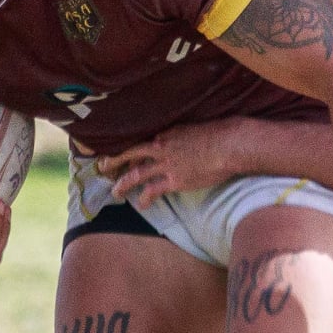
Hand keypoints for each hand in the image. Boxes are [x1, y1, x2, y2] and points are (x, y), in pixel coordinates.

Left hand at [97, 119, 246, 203]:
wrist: (229, 144)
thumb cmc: (220, 133)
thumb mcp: (196, 128)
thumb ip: (183, 134)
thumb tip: (183, 139)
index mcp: (166, 133)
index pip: (141, 142)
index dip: (129, 150)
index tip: (121, 155)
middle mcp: (161, 147)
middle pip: (130, 154)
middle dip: (114, 161)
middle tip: (102, 168)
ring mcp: (166, 164)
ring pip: (135, 174)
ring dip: (123, 184)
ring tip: (115, 192)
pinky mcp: (174, 180)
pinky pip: (153, 190)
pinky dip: (144, 198)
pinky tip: (141, 204)